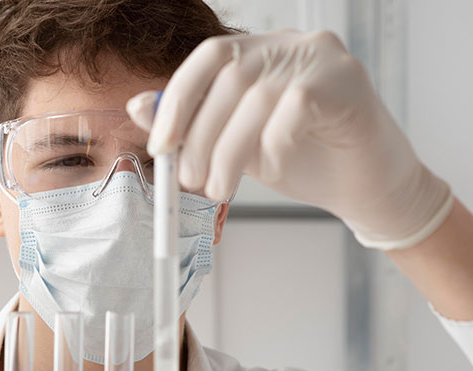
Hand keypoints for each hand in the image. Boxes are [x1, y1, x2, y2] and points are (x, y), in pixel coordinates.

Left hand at [127, 30, 451, 249]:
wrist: (366, 187)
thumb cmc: (303, 162)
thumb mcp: (236, 144)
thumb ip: (195, 124)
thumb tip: (139, 107)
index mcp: (260, 52)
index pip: (208, 57)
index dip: (177, 100)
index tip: (160, 146)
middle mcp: (289, 45)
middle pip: (229, 77)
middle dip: (200, 136)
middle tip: (190, 180)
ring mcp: (321, 58)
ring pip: (257, 97)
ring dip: (229, 151)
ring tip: (220, 189)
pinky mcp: (346, 81)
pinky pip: (294, 107)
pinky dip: (274, 145)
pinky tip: (272, 170)